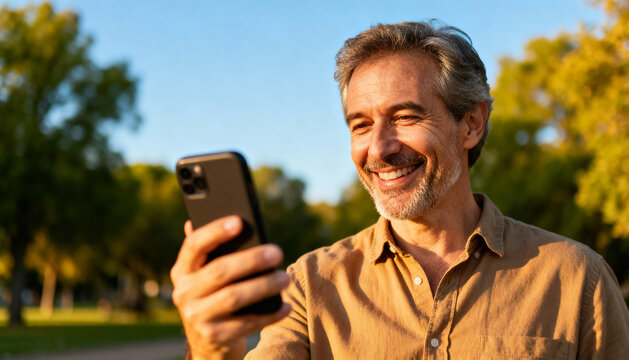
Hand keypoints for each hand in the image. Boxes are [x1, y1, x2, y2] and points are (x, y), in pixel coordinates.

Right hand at [170, 216, 291, 359]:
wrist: (208, 343)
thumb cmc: (213, 296)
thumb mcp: (204, 275)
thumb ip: (208, 250)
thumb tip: (196, 218)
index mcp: (182, 271)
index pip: (194, 245)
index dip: (215, 231)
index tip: (239, 221)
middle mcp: (184, 293)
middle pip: (219, 271)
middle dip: (251, 260)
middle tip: (277, 252)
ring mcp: (197, 317)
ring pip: (233, 298)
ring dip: (263, 286)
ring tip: (285, 278)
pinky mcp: (214, 337)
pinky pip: (247, 323)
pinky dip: (269, 314)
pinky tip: (285, 306)